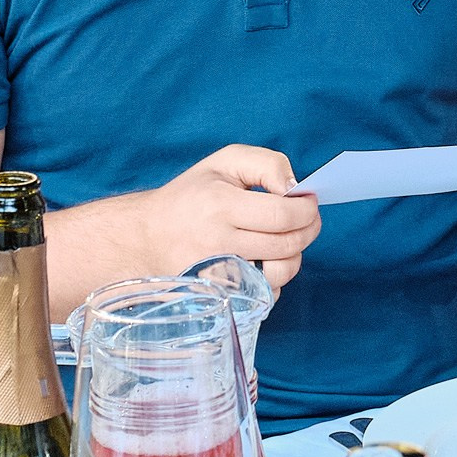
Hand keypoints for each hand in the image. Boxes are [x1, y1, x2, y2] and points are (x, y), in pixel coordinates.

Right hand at [138, 145, 321, 291]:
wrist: (147, 235)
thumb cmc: (192, 195)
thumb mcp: (225, 161)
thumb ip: (267, 164)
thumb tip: (294, 188)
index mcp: (220, 204)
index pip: (282, 215)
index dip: (307, 209)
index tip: (309, 202)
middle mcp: (217, 242)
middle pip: (286, 245)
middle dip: (309, 230)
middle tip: (308, 220)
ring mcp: (217, 273)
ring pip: (279, 274)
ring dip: (295, 256)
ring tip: (287, 239)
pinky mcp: (218, 294)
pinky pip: (264, 294)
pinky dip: (275, 278)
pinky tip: (266, 260)